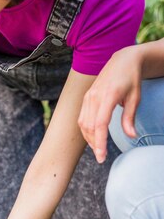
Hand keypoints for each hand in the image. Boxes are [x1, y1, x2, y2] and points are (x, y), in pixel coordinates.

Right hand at [78, 46, 142, 163]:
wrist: (122, 61)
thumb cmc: (131, 79)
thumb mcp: (135, 97)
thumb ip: (130, 117)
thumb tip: (131, 136)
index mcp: (108, 95)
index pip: (100, 124)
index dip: (100, 142)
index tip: (101, 156)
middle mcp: (94, 96)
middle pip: (90, 127)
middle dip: (94, 144)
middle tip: (101, 157)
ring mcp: (88, 97)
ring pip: (83, 124)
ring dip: (89, 139)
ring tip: (98, 149)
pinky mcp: (86, 98)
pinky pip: (82, 118)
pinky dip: (86, 130)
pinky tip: (93, 137)